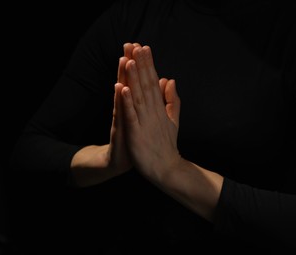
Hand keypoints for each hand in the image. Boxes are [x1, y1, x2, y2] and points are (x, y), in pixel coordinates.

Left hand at [119, 45, 181, 179]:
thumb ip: (172, 100)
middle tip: (136, 45)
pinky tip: (122, 88)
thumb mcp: (173, 119)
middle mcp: (153, 112)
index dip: (148, 65)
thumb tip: (170, 79)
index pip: (153, 82)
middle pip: (146, 84)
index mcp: (159, 108)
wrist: (167, 168)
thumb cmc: (166, 144)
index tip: (143, 47)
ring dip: (134, 78)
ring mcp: (145, 122)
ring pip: (138, 96)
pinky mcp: (136, 134)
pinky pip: (130, 116)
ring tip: (129, 60)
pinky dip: (126, 102)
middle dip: (141, 64)